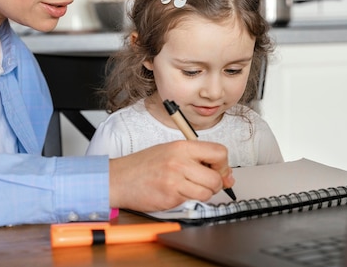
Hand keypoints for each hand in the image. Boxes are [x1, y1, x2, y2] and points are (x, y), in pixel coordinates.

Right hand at [109, 140, 233, 211]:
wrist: (119, 178)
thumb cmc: (143, 165)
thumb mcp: (171, 152)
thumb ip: (197, 160)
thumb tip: (226, 175)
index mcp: (181, 147)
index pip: (219, 152)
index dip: (223, 165)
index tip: (219, 170)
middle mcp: (180, 161)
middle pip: (216, 177)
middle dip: (216, 184)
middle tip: (205, 183)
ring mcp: (175, 179)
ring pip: (208, 192)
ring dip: (203, 193)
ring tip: (188, 188)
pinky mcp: (170, 196)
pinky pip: (192, 200)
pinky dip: (187, 199)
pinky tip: (175, 192)